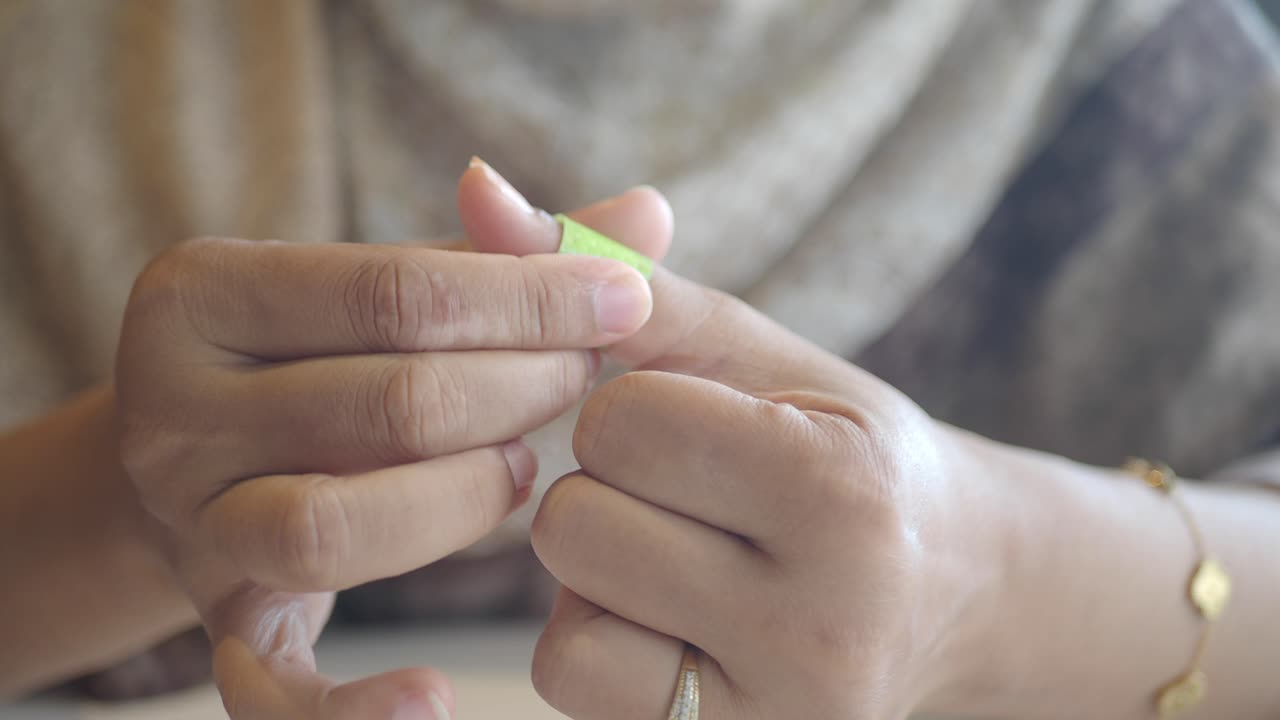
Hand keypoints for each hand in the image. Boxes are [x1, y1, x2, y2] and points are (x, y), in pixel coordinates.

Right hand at [113, 169, 656, 718]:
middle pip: (383, 407)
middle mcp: (171, 408)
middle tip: (583, 382)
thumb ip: (512, 256)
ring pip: (328, 529)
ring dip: (461, 502)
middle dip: (520, 392)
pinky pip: (268, 690)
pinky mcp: (221, 620)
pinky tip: (436, 698)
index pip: (395, 290)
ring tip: (521, 472)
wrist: (209, 446)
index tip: (627, 299)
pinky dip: (352, 710)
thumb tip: (650, 214)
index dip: (530, 299)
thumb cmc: (329, 347)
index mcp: (202, 293)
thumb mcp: (396, 282)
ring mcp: (190, 522)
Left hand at [461, 171, 987, 718]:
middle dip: (610, 490)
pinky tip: (670, 618)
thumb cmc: (844, 452)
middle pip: (577, 526)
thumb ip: (621, 281)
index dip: (634, 409)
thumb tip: (474, 189)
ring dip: (597, 573)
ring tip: (680, 555)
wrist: (958, 591)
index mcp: (839, 495)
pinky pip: (577, 686)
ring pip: (565, 624)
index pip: (623, 425)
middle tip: (687, 493)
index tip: (692, 423)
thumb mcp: (760, 355)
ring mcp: (778, 714)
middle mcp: (822, 625)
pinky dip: (599, 642)